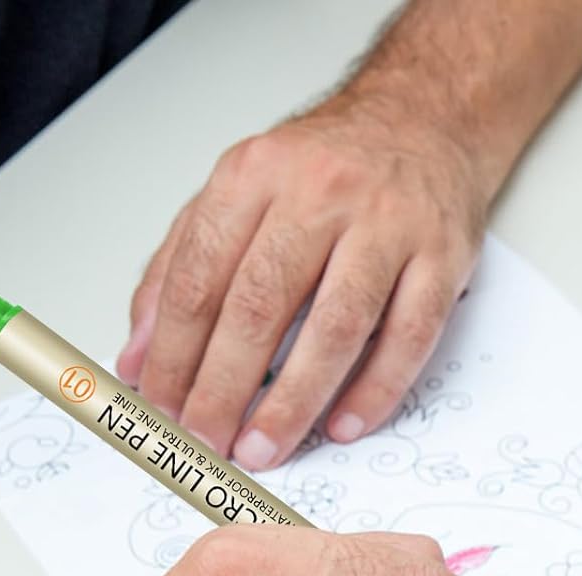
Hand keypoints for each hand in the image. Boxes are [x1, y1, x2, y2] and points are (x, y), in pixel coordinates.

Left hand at [117, 88, 490, 470]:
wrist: (425, 120)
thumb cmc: (328, 170)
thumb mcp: (239, 195)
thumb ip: (180, 268)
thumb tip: (139, 356)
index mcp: (255, 175)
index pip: (199, 278)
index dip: (175, 353)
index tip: (161, 407)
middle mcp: (320, 193)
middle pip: (260, 305)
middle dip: (225, 386)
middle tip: (207, 441)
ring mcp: (387, 226)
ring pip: (336, 327)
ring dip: (295, 400)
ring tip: (264, 449)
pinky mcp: (441, 258)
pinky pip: (408, 337)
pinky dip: (375, 389)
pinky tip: (344, 425)